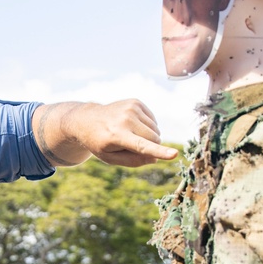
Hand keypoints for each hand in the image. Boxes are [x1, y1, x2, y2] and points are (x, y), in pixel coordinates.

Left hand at [34, 100, 176, 167]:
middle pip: (154, 139)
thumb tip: (155, 158)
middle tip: (130, 145)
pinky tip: (130, 125)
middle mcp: (125, 120)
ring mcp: (131, 108)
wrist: (87, 119)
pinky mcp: (136, 102)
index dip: (159, 152)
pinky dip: (145, 126)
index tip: (174, 155)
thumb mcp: (110, 158)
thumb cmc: (99, 142)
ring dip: (147, 136)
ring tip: (128, 133)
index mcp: (117, 136)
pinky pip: (153, 121)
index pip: (142, 146)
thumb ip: (133, 161)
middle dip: (150, 146)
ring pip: (155, 130)